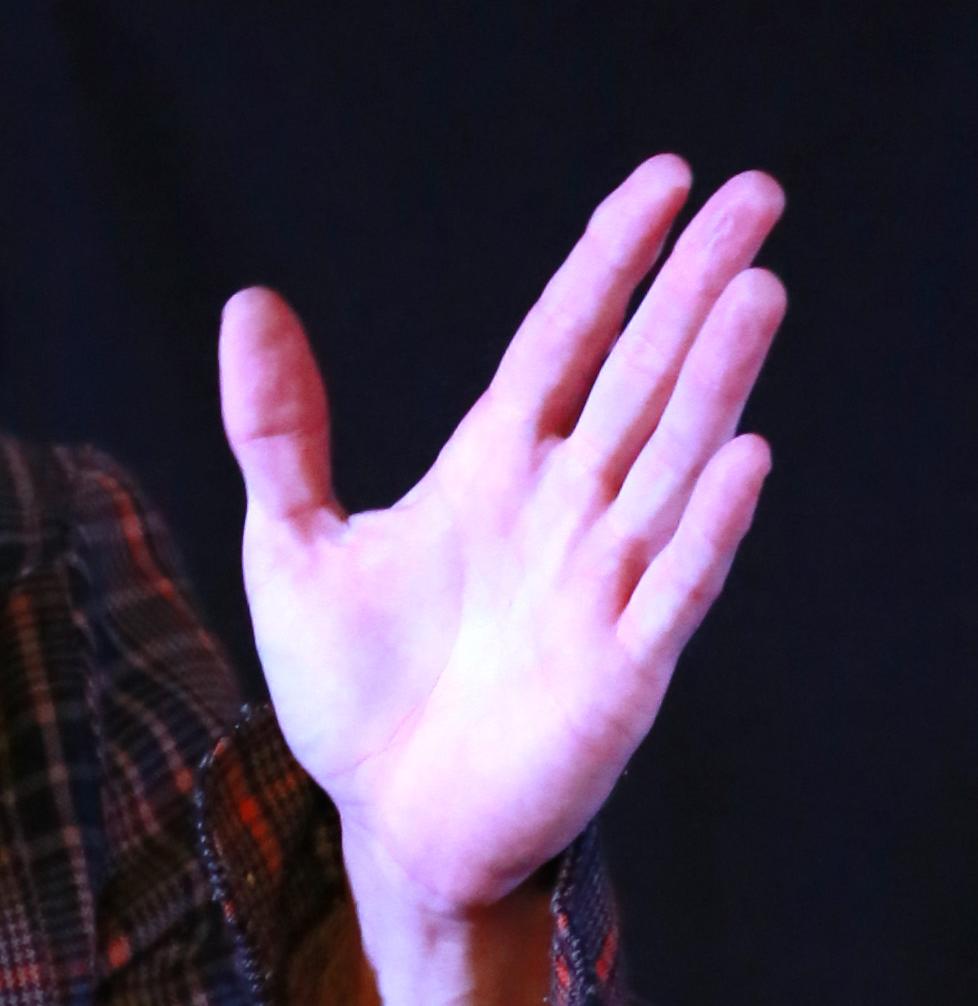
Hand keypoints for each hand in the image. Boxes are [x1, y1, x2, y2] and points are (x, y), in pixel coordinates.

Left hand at [221, 155, 782, 932]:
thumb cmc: (356, 695)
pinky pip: (675, 585)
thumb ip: (278, 431)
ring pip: (672, 460)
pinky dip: (706, 526)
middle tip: (757, 192)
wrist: (391, 825)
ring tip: (757, 289)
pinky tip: (742, 455)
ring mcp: (602, 584)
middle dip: (695, 289)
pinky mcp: (621, 669)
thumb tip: (248, 303)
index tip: (664, 179)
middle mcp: (565, 510)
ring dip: (718, 380)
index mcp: (492, 469)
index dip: (612, 262)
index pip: (565, 339)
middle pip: (641, 376)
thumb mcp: (289, 547)